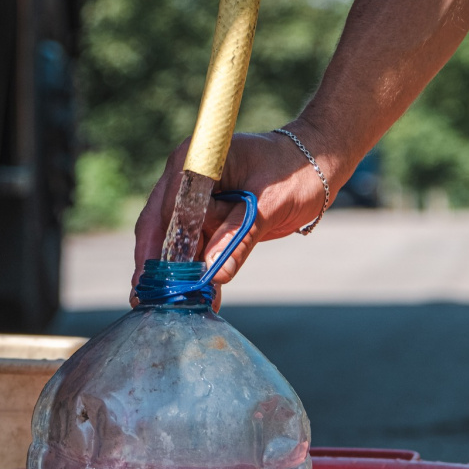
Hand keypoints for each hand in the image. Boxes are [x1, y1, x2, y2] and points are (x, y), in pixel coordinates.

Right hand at [132, 122, 335, 309]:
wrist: (318, 166)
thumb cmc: (297, 172)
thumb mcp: (270, 204)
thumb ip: (240, 236)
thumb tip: (213, 274)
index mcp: (198, 161)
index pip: (168, 207)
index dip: (159, 245)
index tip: (154, 278)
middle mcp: (189, 177)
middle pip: (161, 225)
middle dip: (159, 265)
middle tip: (149, 300)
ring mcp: (198, 198)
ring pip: (177, 241)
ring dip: (180, 274)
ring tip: (178, 306)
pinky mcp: (210, 217)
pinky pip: (198, 246)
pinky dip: (200, 271)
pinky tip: (203, 298)